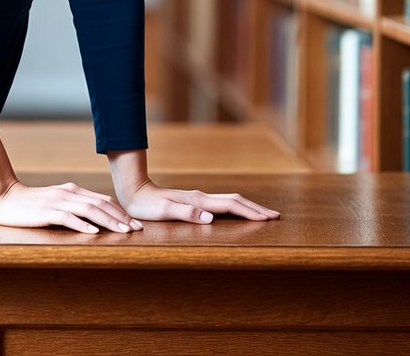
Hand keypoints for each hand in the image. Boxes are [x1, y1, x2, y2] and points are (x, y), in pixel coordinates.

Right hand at [0, 179, 144, 234]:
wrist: (6, 197)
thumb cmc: (32, 204)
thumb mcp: (57, 202)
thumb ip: (74, 207)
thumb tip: (96, 220)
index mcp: (72, 190)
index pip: (103, 200)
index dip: (121, 211)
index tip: (135, 224)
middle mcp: (68, 192)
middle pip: (101, 204)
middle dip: (121, 217)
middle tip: (137, 230)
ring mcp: (58, 201)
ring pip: (89, 210)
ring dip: (108, 221)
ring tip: (122, 231)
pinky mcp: (46, 211)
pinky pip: (68, 218)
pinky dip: (82, 225)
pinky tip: (93, 233)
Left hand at [119, 178, 280, 224]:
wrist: (134, 191)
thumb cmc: (147, 205)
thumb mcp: (164, 211)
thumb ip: (186, 213)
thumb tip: (210, 217)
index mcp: (199, 200)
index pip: (230, 205)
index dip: (250, 212)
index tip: (269, 218)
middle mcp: (201, 197)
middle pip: (235, 200)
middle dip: (255, 208)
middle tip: (275, 216)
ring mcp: (198, 198)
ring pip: (229, 201)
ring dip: (247, 207)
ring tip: (262, 215)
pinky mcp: (194, 202)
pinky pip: (221, 205)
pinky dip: (235, 209)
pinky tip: (236, 214)